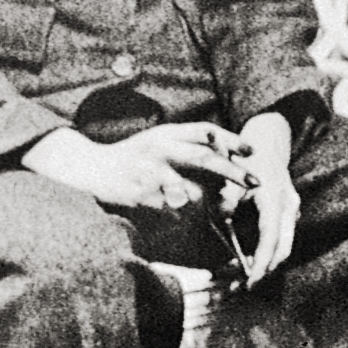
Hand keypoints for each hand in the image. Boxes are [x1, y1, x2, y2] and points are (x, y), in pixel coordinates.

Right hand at [21, 122, 252, 210]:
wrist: (93, 170)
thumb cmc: (133, 157)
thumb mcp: (158, 140)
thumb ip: (186, 144)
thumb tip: (225, 153)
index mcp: (165, 133)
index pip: (205, 131)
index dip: (231, 140)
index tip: (251, 151)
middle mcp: (160, 149)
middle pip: (205, 158)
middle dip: (233, 171)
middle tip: (255, 182)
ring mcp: (150, 173)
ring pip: (193, 191)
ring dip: (206, 203)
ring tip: (206, 207)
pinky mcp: (143, 195)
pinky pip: (173, 210)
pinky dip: (182, 215)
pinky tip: (178, 213)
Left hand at [220, 111, 298, 286]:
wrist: (268, 142)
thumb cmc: (247, 158)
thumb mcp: (233, 176)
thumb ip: (227, 199)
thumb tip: (222, 221)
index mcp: (275, 199)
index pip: (271, 238)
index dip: (261, 261)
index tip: (249, 279)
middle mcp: (289, 207)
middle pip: (283, 249)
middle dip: (265, 271)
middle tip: (243, 287)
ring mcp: (291, 210)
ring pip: (283, 247)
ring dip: (265, 265)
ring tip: (241, 279)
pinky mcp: (288, 214)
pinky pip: (280, 239)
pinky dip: (266, 253)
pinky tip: (247, 261)